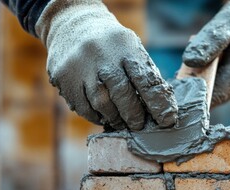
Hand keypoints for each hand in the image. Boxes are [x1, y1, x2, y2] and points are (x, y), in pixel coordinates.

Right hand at [36, 1, 177, 130]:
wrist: (73, 24)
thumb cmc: (111, 44)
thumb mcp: (130, 48)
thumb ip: (144, 74)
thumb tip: (162, 107)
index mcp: (125, 46)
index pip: (145, 79)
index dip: (157, 103)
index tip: (166, 120)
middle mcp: (101, 54)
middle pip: (121, 93)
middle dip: (134, 114)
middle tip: (139, 125)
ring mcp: (79, 65)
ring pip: (101, 103)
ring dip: (114, 118)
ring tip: (121, 122)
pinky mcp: (63, 76)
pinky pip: (82, 107)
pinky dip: (95, 116)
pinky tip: (102, 117)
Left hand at [183, 0, 229, 106]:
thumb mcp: (229, 20)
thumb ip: (211, 40)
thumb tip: (190, 61)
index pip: (217, 94)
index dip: (195, 97)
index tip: (176, 92)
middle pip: (215, 96)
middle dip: (194, 89)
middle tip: (176, 77)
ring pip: (216, 92)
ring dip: (199, 83)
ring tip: (187, 67)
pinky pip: (219, 86)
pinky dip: (206, 78)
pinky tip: (197, 66)